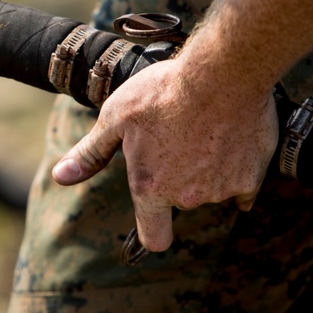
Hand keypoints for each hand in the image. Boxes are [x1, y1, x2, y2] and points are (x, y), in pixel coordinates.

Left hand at [51, 56, 278, 251]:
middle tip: (176, 138)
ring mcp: (221, 189)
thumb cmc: (164, 93)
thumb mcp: (115, 118)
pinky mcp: (251, 177)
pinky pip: (243, 184)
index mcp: (151, 188)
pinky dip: (237, 168)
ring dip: (207, 169)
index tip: (154, 221)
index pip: (154, 238)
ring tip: (202, 129)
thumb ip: (90, 153)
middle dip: (178, 178)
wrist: (222, 73)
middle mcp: (187, 197)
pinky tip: (229, 141)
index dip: (152, 232)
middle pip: (182, 201)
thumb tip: (61, 176)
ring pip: (212, 189)